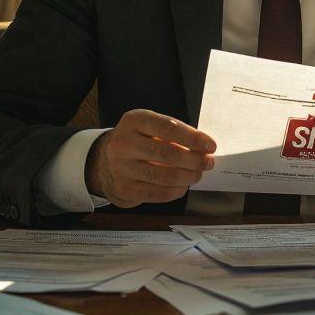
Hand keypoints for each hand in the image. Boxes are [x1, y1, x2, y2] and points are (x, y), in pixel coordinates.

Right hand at [84, 109, 215, 207]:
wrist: (104, 162)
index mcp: (134, 121)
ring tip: (198, 174)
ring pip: (166, 177)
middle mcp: (124, 143)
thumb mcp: (148, 126)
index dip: (193, 138)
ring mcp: (122, 168)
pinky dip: (178, 190)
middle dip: (195, 160)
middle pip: (169, 154)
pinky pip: (159, 193)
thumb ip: (173, 132)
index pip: (168, 128)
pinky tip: (184, 185)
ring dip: (189, 176)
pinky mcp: (125, 189)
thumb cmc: (136, 141)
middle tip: (208, 162)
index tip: (210, 145)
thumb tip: (202, 148)